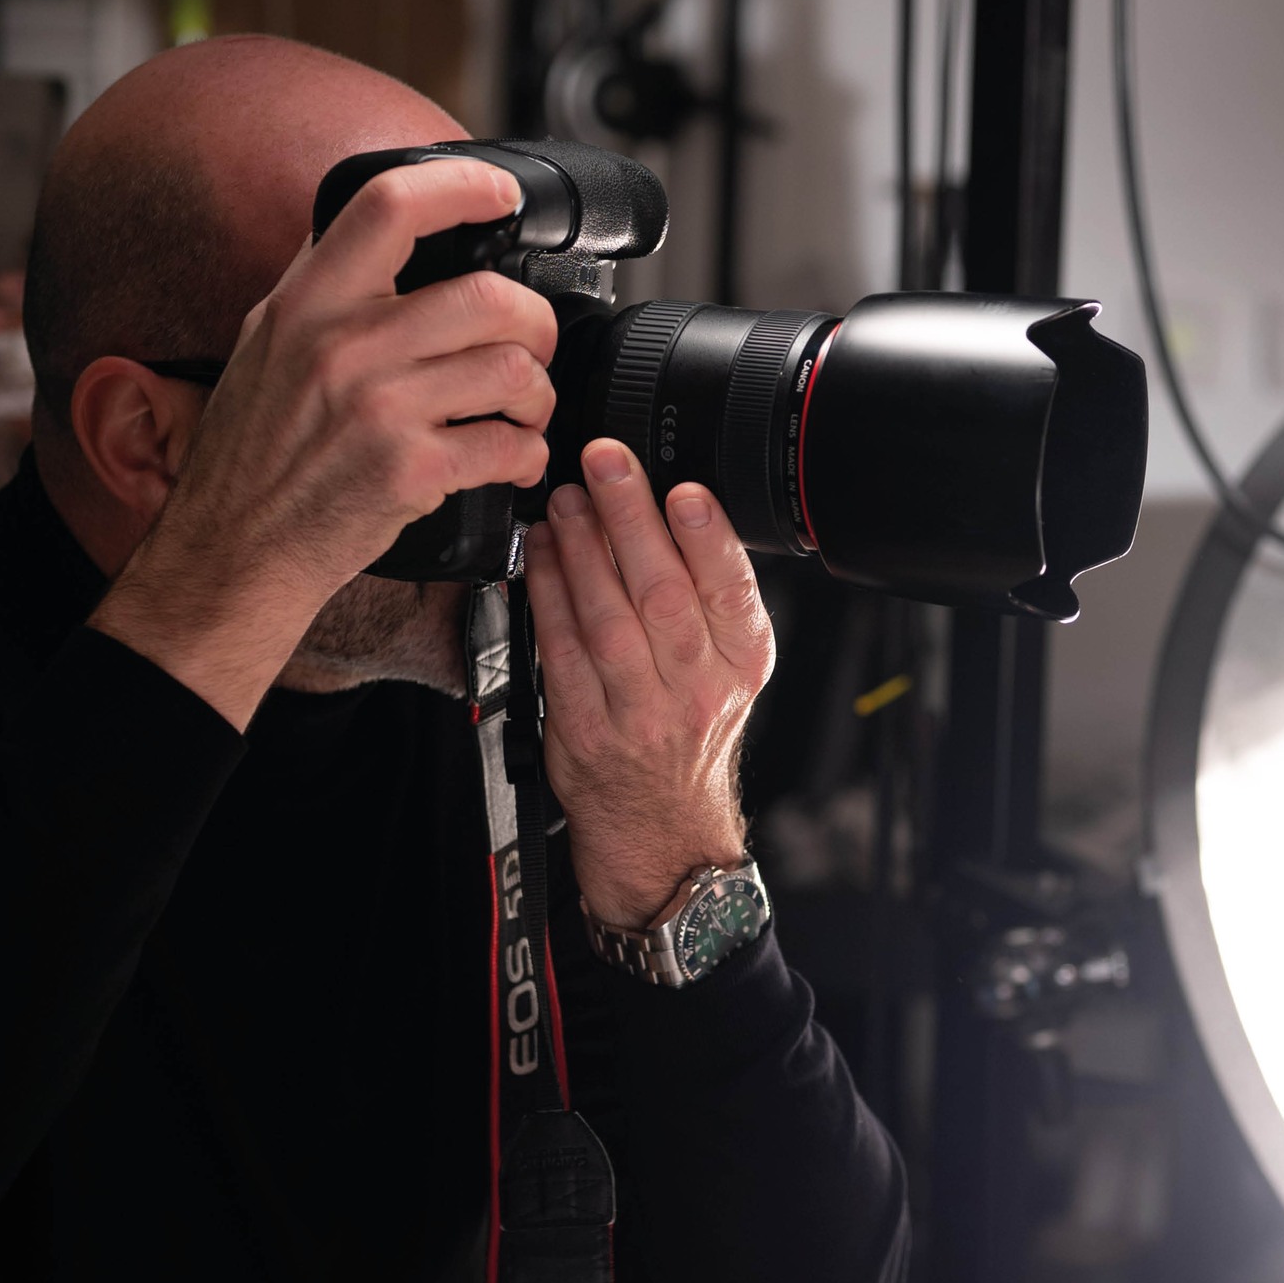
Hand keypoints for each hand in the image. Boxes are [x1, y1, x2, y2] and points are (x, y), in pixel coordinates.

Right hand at [92, 160, 556, 727]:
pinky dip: (528, 455)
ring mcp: (379, 407)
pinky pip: (510, 444)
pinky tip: (511, 460)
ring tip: (522, 410)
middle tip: (533, 346)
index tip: (499, 195)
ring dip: (538, 394)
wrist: (234, 547)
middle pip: (488, 297)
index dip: (460, 187)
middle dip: (535, 324)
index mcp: (307, 301)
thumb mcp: (267, 345)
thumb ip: (326, 292)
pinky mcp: (410, 469)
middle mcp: (343, 344)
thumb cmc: (254, 454)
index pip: (390, 207)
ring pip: (512, 370)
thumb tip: (390, 241)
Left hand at [524, 439, 775, 927]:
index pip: (732, 592)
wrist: (660, 821)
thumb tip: (667, 507)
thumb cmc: (689, 729)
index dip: (708, 540)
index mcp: (741, 663)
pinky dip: (548, 592)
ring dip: (581, 547)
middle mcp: (696, 690)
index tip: (684, 492)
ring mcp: (639, 713)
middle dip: (630, 518)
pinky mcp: (586, 727)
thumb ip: (710, 598)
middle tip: (605, 461)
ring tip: (566, 497)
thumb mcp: (730, 668)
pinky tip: (541, 552)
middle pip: (662, 593)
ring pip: (608, 617)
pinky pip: (562, 648)